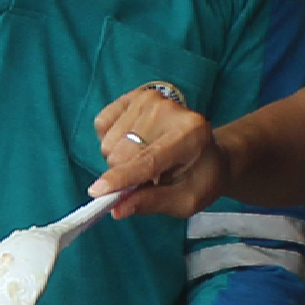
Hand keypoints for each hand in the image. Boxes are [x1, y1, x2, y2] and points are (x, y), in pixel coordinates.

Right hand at [90, 84, 226, 217]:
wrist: (207, 153)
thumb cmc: (198, 178)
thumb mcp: (185, 201)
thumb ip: (152, 203)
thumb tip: (117, 209)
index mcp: (192, 134)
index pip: (149, 159)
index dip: (122, 177)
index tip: (97, 192)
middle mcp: (170, 110)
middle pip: (122, 153)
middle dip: (122, 175)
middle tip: (144, 180)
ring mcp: (150, 99)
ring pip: (108, 143)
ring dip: (118, 159)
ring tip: (142, 160)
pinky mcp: (133, 96)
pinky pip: (102, 125)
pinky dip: (110, 140)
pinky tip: (132, 144)